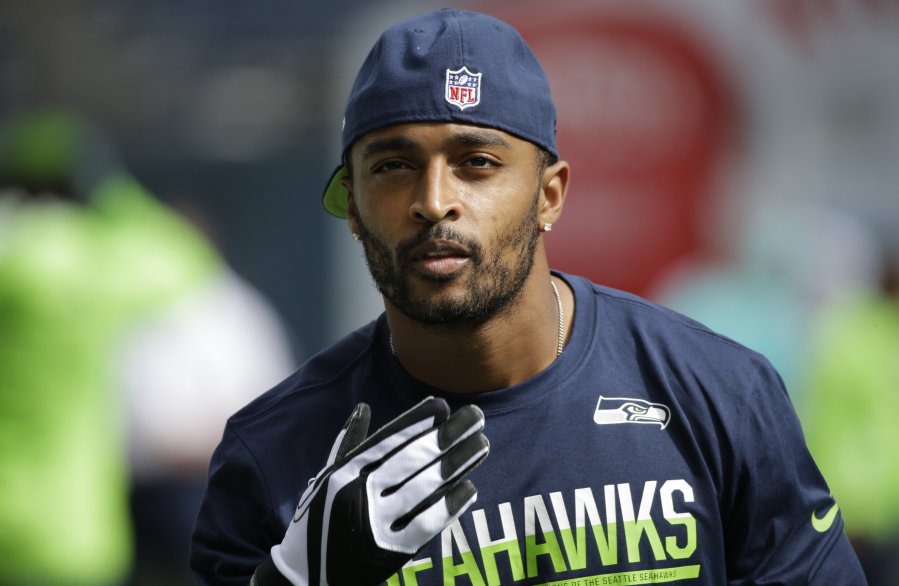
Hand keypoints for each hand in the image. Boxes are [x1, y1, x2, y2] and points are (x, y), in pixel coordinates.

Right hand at [263, 397, 488, 584]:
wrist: (307, 576)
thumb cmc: (320, 518)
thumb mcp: (327, 477)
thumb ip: (348, 442)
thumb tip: (363, 407)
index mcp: (345, 473)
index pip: (387, 440)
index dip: (416, 421)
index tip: (442, 404)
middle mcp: (359, 495)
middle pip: (412, 459)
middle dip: (447, 435)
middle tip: (476, 415)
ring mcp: (375, 524)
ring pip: (424, 488)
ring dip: (457, 464)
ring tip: (482, 444)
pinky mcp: (389, 553)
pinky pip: (426, 524)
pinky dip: (449, 505)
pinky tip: (470, 487)